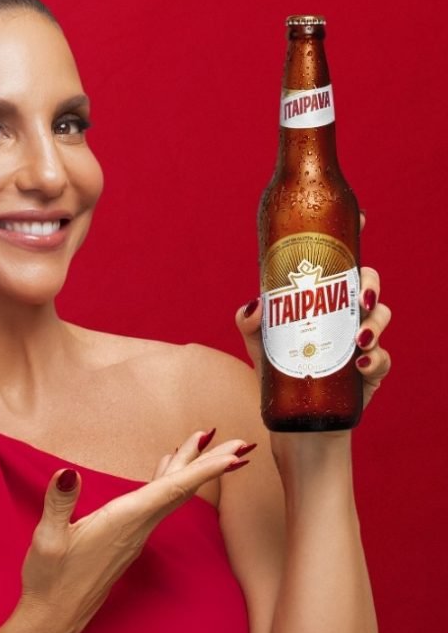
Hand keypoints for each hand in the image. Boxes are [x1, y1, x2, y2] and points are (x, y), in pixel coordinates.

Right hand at [16, 431, 252, 632]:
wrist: (52, 617)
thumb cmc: (49, 580)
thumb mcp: (48, 539)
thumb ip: (59, 504)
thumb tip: (68, 472)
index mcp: (124, 521)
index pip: (171, 490)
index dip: (203, 471)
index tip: (233, 457)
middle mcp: (138, 526)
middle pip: (182, 489)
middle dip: (211, 464)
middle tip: (241, 442)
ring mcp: (135, 533)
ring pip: (171, 494)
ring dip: (191, 467)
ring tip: (204, 442)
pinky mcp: (128, 536)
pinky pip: (157, 501)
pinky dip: (168, 479)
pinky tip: (165, 467)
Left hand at [235, 214, 391, 409]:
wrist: (289, 412)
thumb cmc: (275, 366)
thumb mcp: (256, 339)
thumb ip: (249, 320)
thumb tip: (255, 306)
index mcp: (321, 297)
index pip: (341, 262)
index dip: (352, 238)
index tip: (359, 220)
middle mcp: (343, 312)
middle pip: (368, 284)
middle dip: (370, 284)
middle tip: (359, 298)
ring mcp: (360, 339)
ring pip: (381, 317)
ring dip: (374, 324)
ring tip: (358, 338)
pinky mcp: (369, 370)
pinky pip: (383, 360)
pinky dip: (375, 360)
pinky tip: (360, 363)